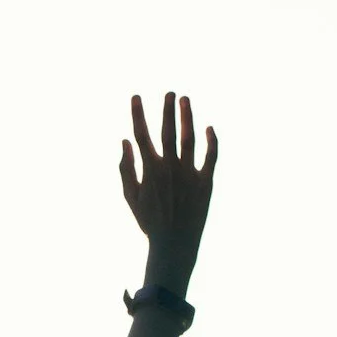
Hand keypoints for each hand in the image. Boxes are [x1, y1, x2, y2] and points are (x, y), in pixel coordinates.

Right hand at [119, 93, 217, 288]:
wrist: (174, 244)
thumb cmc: (150, 221)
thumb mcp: (130, 197)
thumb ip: (125, 168)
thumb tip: (124, 142)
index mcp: (150, 170)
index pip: (141, 135)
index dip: (137, 114)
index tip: (135, 96)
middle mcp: (170, 168)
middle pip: (167, 131)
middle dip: (167, 110)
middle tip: (169, 92)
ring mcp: (189, 174)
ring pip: (189, 138)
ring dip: (187, 117)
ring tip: (185, 100)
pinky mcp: (206, 182)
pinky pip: (211, 156)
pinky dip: (212, 141)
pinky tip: (209, 128)